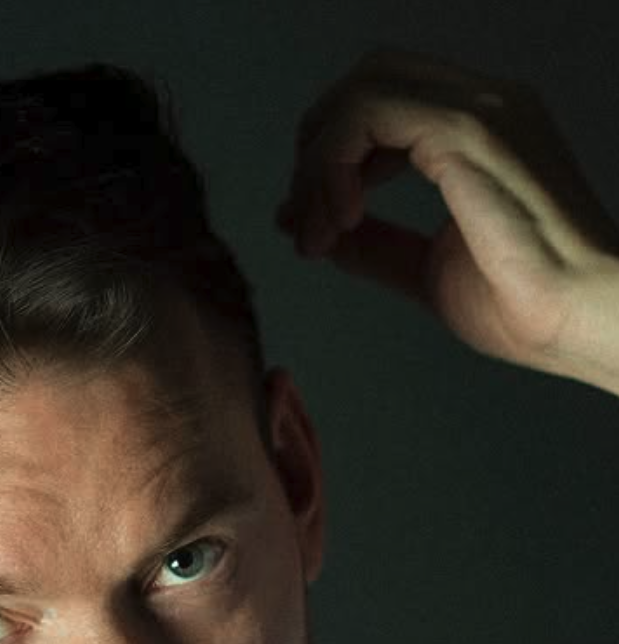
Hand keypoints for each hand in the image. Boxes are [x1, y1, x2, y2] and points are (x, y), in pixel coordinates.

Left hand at [278, 49, 618, 389]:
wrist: (579, 321)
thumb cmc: (526, 303)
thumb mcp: (426, 269)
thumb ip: (376, 244)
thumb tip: (322, 233)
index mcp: (480, 130)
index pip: (383, 105)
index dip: (330, 157)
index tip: (310, 225)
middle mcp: (484, 104)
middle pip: (367, 80)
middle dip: (316, 147)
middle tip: (305, 222)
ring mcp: (481, 109)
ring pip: (363, 88)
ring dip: (319, 161)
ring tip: (319, 230)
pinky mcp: (470, 130)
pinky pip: (369, 111)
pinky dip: (334, 163)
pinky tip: (341, 217)